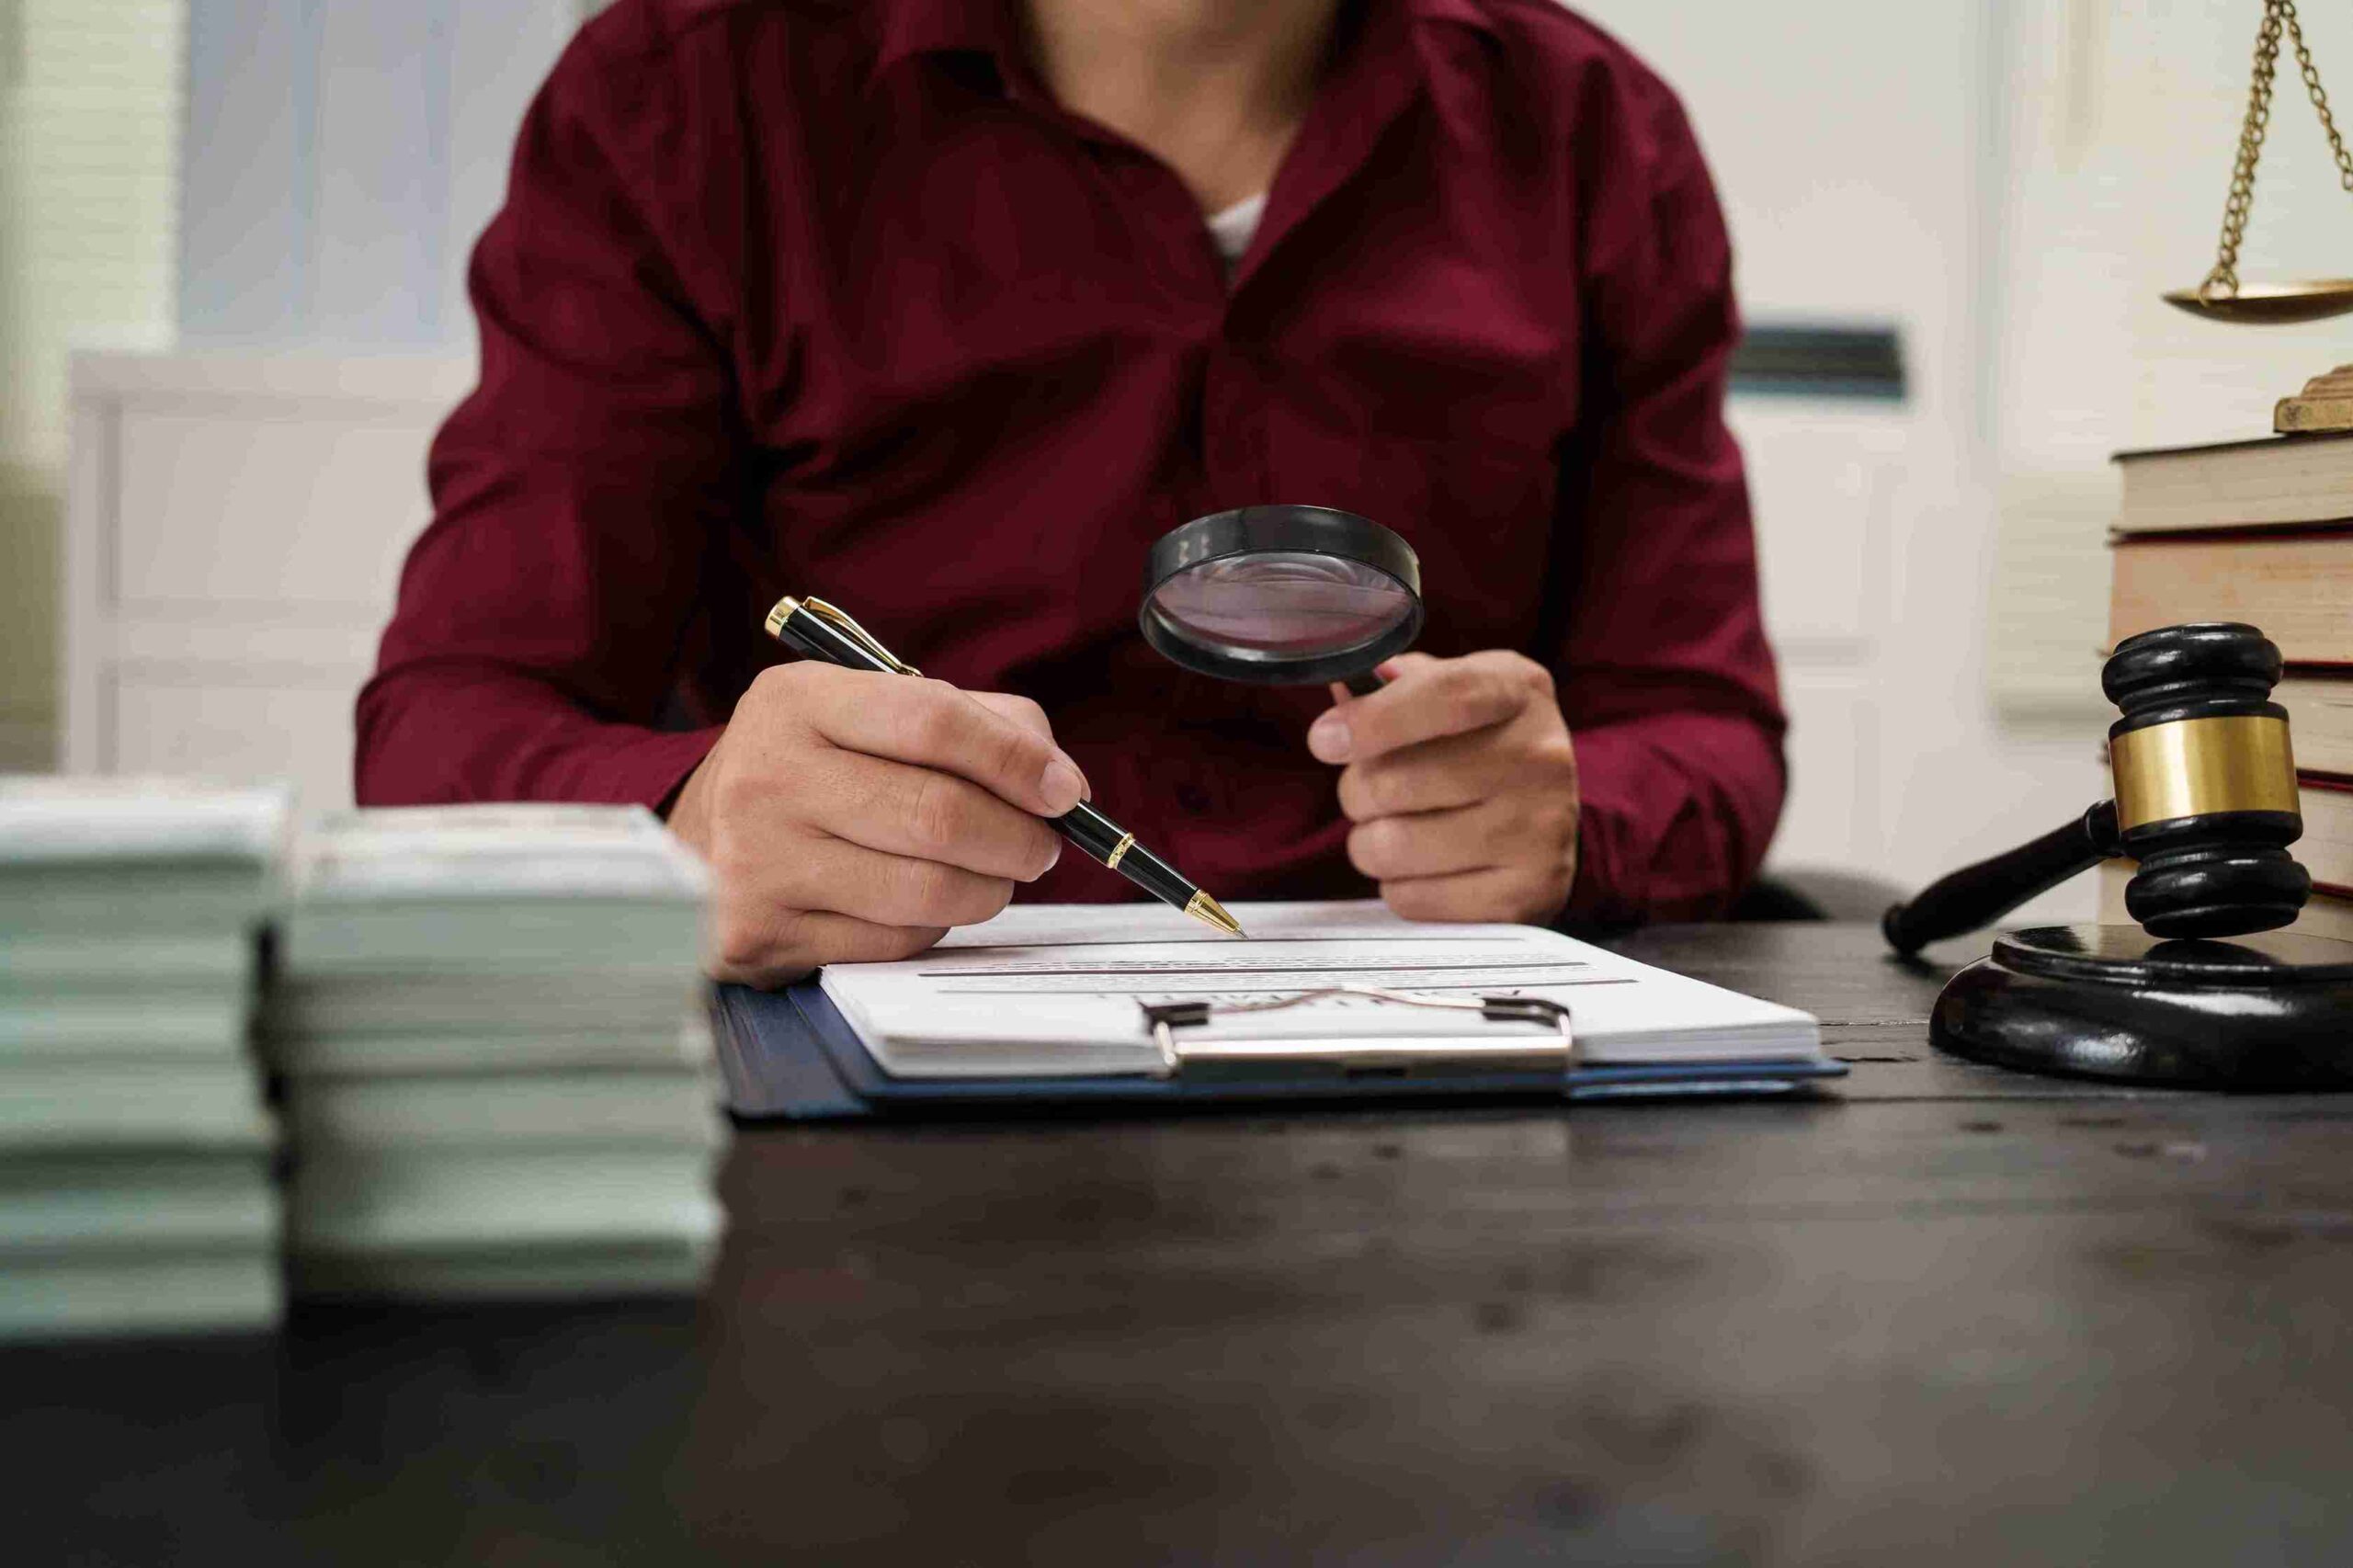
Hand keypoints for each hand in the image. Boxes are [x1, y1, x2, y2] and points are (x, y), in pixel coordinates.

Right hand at [667, 664, 1085, 984]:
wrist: (695, 845)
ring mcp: (759, 861)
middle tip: (1042, 844)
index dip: (1016, 758)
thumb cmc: (810, 773)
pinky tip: (927, 905)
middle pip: (938, 814)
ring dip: (990, 889)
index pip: (932, 719)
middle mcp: (768, 775)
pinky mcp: (763, 934)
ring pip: (927, 889)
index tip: (1065, 790)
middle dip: (1018, 836)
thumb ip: (973, 724)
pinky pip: (895, 941)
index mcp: (798, 701)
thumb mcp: (865, 715)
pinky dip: (936, 927)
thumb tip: (1060, 782)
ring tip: (995, 875)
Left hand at [1307, 651, 1579, 924]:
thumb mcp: (1458, 689)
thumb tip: (1343, 697)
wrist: (1550, 815)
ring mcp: (1538, 830)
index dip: (1373, 719)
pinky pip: (1412, 899)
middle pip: (1396, 781)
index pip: (1445, 695)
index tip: (1325, 740)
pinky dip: (1398, 886)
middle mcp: (1539, 758)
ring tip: (1393, 830)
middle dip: (1357, 791)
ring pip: (1393, 846)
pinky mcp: (1525, 894)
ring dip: (1370, 843)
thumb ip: (1399, 685)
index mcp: (1517, 692)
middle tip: (1368, 792)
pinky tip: (1424, 868)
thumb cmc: (1484, 742)